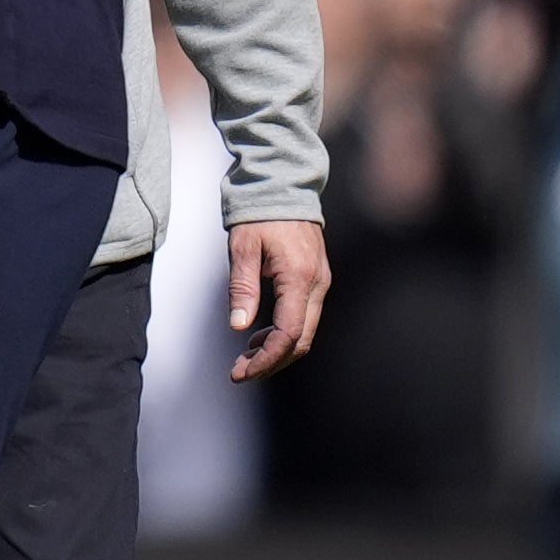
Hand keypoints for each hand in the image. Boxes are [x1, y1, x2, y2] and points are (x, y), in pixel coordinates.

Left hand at [225, 217, 330, 381]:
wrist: (284, 186)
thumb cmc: (260, 214)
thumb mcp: (243, 248)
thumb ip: (242, 288)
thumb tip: (239, 325)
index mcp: (299, 277)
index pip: (288, 334)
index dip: (266, 358)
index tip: (241, 372)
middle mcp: (317, 284)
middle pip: (301, 340)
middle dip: (271, 361)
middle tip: (240, 373)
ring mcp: (320, 282)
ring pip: (305, 332)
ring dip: (277, 350)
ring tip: (245, 357)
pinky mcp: (315, 280)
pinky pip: (304, 317)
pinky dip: (283, 333)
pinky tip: (258, 336)